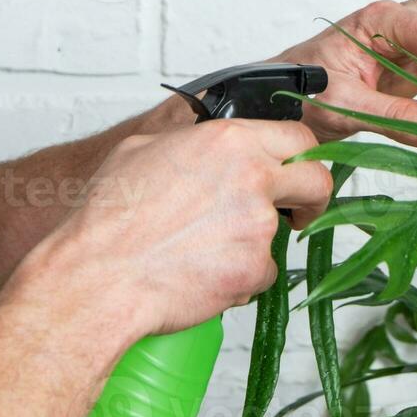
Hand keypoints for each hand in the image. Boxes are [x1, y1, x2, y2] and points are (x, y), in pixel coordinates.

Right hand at [26, 120, 331, 340]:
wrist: (98, 275)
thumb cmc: (109, 218)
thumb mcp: (143, 150)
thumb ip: (194, 143)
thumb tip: (214, 147)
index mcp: (229, 141)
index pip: (299, 138)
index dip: (303, 158)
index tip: (298, 172)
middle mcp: (252, 177)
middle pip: (317, 181)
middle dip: (312, 199)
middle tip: (298, 212)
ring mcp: (259, 224)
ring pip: (279, 233)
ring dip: (253, 243)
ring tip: (202, 250)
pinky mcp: (256, 267)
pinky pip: (262, 272)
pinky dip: (240, 277)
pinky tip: (201, 274)